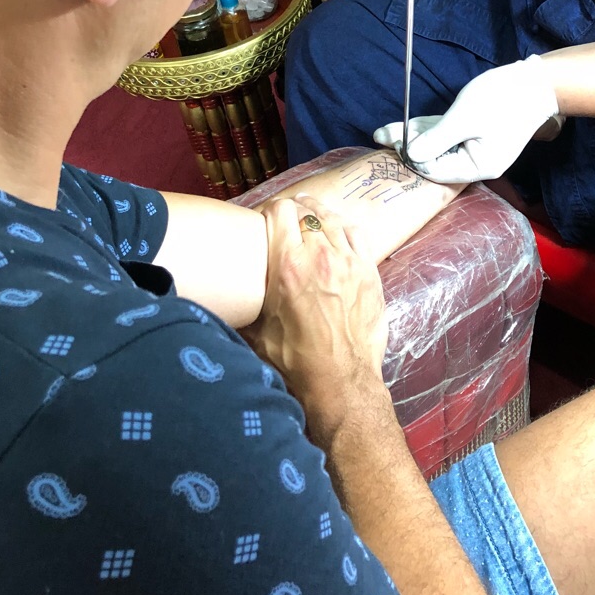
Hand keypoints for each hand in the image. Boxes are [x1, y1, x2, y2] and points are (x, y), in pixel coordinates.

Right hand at [242, 195, 388, 426]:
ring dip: (318, 216)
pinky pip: (357, 234)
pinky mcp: (369, 271)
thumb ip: (245, 304)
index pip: (280, 211)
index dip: (271, 211)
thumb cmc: (295, 362)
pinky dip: (343, 229)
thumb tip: (225, 296)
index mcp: (287, 265)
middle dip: (293, 213)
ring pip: (332, 219)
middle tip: (285, 223)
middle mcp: (319, 255)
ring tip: (309, 218)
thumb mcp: (256, 332)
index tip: (266, 220)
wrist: (341, 382)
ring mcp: (348, 261)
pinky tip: (336, 232)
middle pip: (305, 211)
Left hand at [373, 56, 559, 183]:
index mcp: (477, 166)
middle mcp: (475, 162)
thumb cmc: (502, 100)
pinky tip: (406, 125)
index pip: (435, 170)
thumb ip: (436, 139)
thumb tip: (411, 156)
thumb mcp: (464, 119)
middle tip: (378, 136)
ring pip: (438, 143)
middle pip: (434, 158)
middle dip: (406, 146)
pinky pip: (447, 134)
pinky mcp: (475, 132)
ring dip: (413, 135)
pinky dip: (429, 129)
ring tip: (383, 132)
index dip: (411, 157)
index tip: (389, 144)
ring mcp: (475, 147)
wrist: (536, 83)